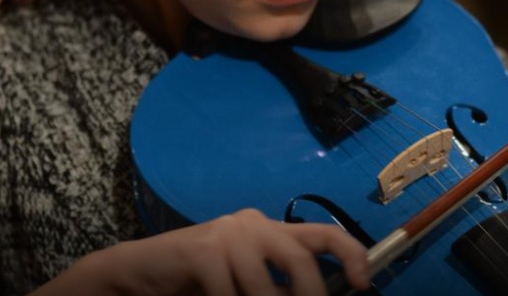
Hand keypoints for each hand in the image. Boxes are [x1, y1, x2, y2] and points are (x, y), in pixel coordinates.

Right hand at [31, 209, 369, 295]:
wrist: (140, 273)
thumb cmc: (200, 282)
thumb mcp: (248, 282)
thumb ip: (280, 285)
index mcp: (272, 229)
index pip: (325, 233)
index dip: (351, 255)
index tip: (363, 285)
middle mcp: (254, 223)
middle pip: (300, 256)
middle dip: (310, 293)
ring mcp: (227, 233)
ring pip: (264, 287)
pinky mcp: (202, 250)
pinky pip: (229, 294)